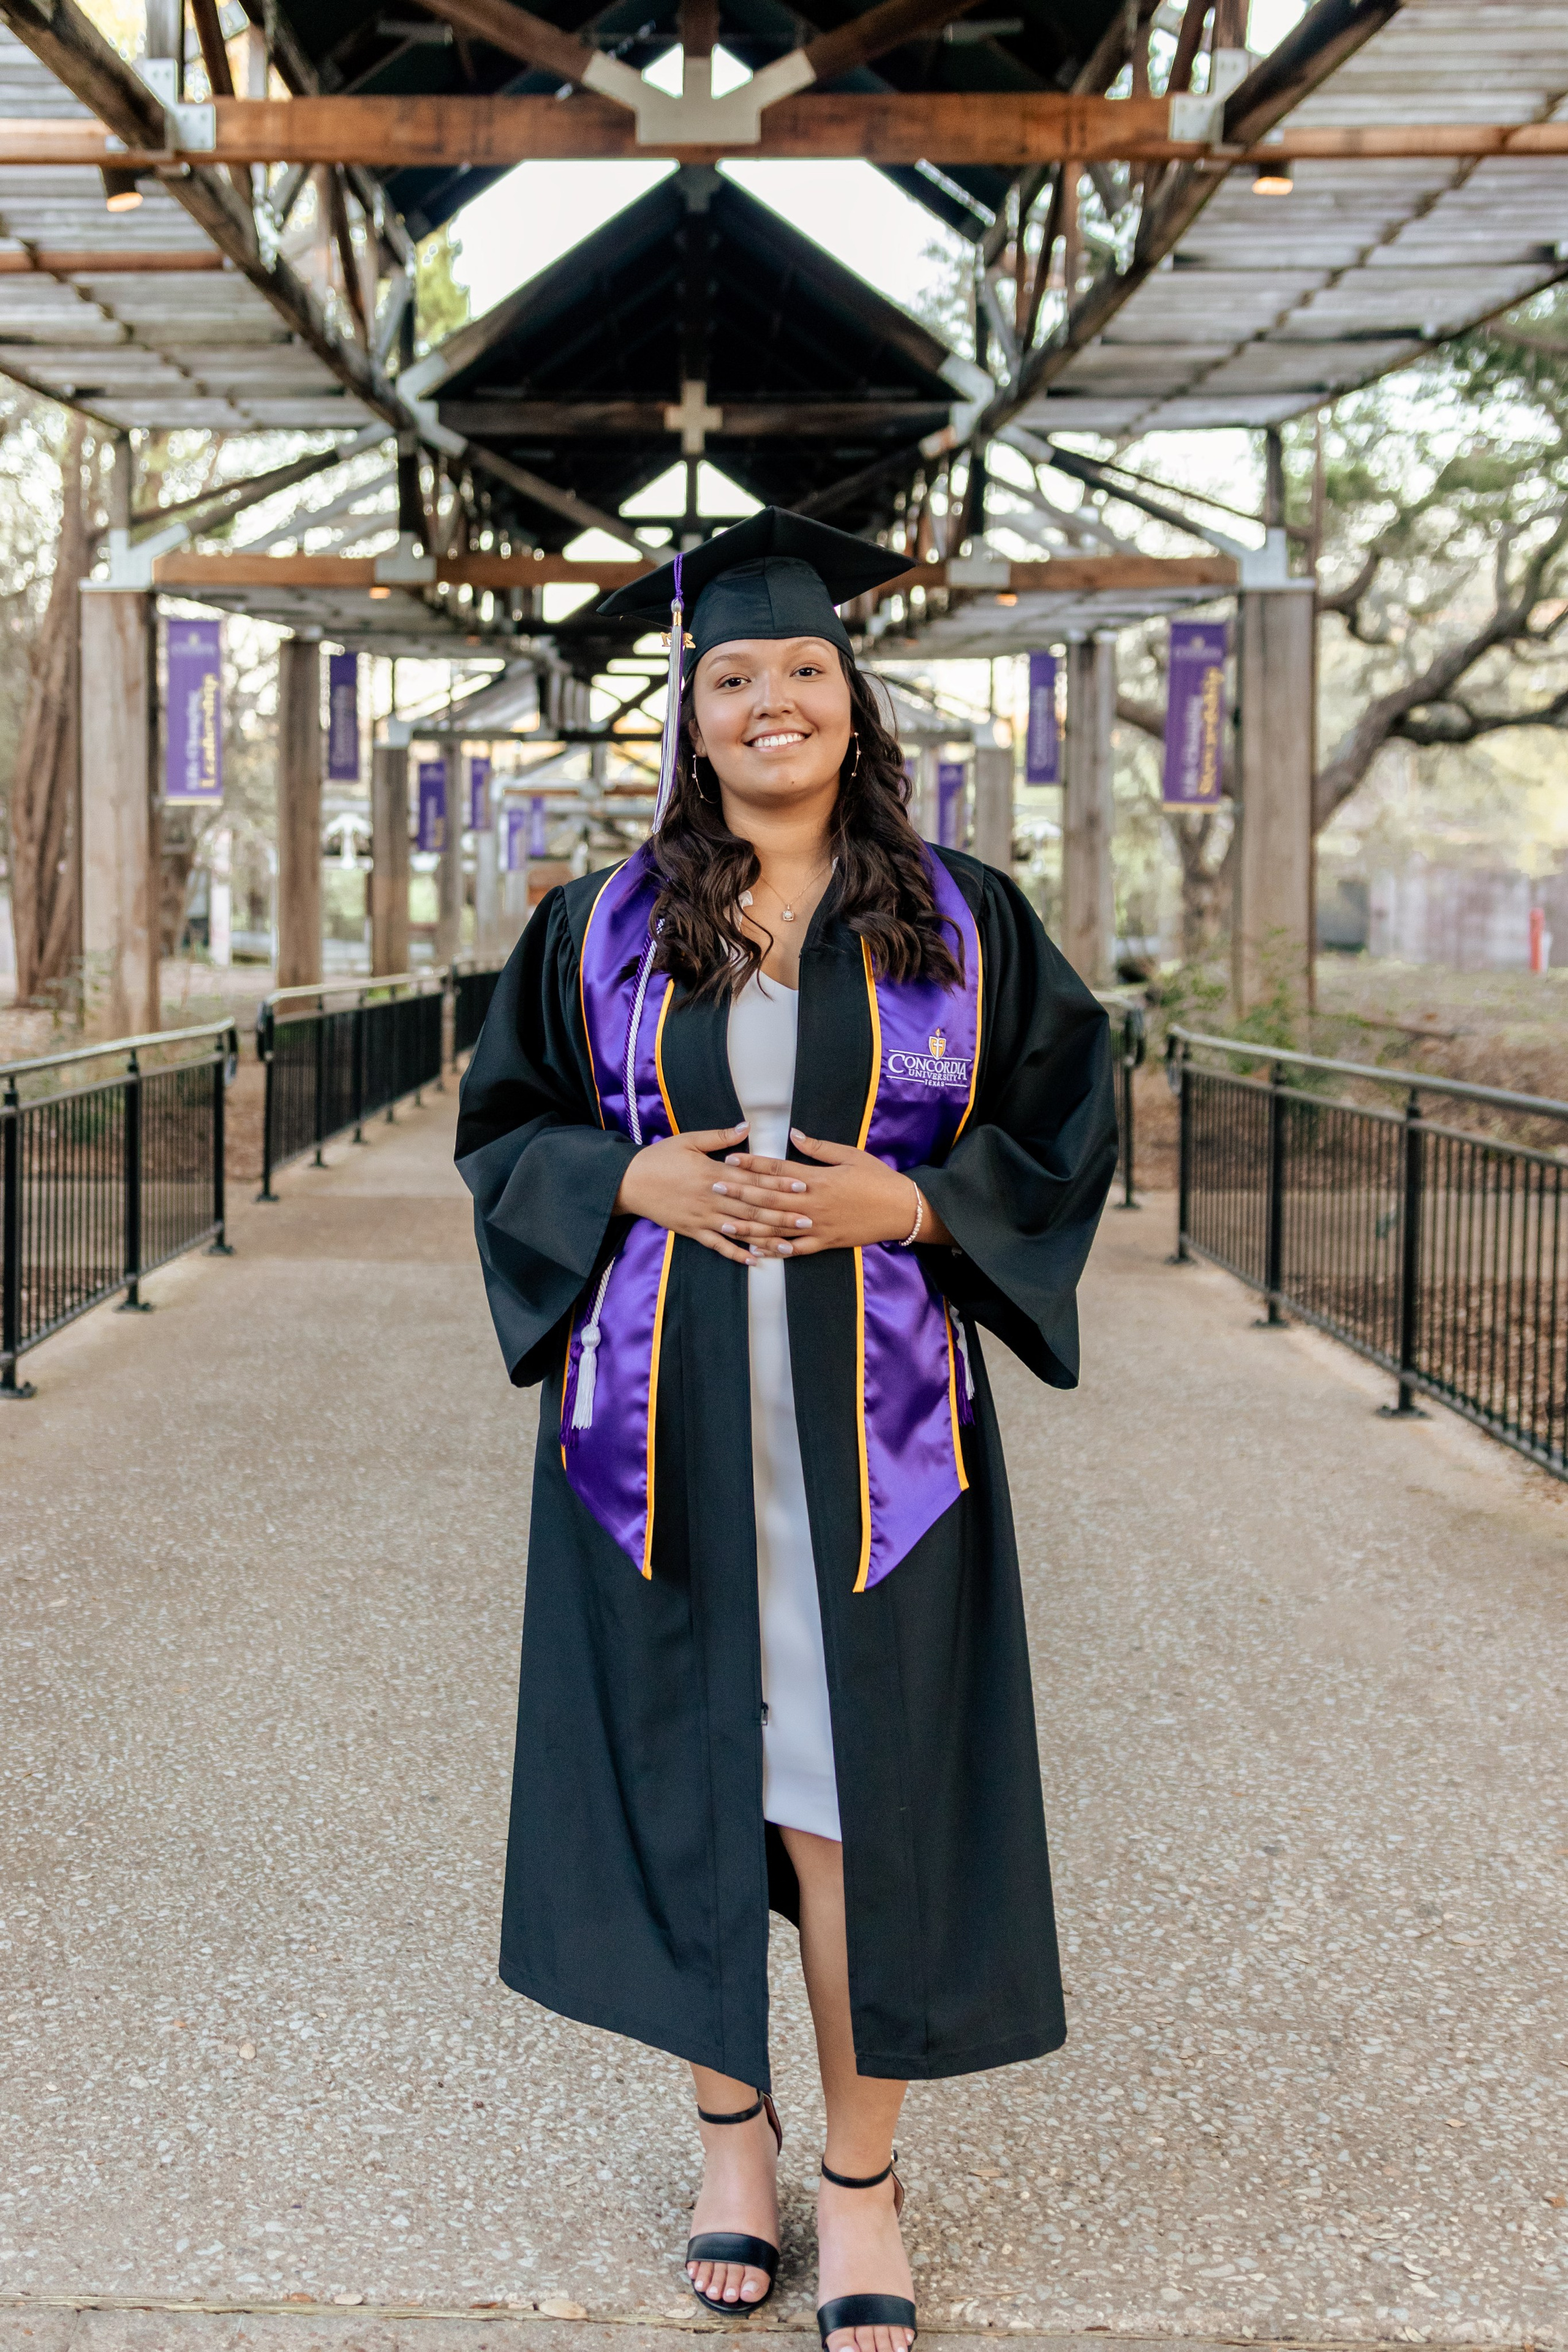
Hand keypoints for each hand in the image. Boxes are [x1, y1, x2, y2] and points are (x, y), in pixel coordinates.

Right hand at [614, 1123, 815, 1267]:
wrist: (629, 1182)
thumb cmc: (660, 1158)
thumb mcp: (688, 1141)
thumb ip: (720, 1137)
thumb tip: (747, 1127)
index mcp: (713, 1173)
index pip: (753, 1180)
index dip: (778, 1184)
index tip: (801, 1187)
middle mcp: (712, 1198)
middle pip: (753, 1208)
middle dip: (782, 1215)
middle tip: (808, 1219)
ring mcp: (703, 1217)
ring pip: (740, 1230)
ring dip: (766, 1238)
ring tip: (790, 1245)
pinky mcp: (692, 1231)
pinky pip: (718, 1246)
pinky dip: (736, 1254)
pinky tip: (754, 1260)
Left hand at [712, 1127, 952, 1257]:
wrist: (901, 1210)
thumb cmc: (877, 1178)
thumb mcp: (851, 1155)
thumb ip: (819, 1148)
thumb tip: (794, 1134)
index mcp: (818, 1179)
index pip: (778, 1170)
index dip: (752, 1164)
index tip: (730, 1159)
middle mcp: (812, 1203)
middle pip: (769, 1198)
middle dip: (740, 1192)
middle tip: (714, 1187)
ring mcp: (817, 1225)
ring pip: (777, 1227)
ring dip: (749, 1224)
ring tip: (724, 1220)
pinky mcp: (825, 1242)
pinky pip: (796, 1249)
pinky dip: (775, 1250)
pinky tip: (756, 1250)